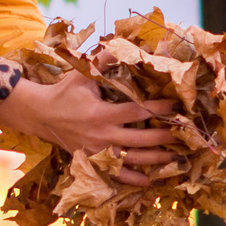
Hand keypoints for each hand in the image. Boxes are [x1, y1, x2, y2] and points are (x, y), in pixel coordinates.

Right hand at [0, 73, 177, 182]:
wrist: (41, 115)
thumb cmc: (65, 92)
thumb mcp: (83, 74)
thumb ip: (104, 61)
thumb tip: (122, 43)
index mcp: (102, 113)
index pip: (137, 112)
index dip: (159, 109)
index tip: (177, 107)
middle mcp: (102, 135)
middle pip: (141, 139)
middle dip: (164, 136)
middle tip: (184, 134)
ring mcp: (98, 152)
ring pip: (133, 160)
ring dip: (156, 159)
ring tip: (176, 157)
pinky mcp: (93, 162)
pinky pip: (117, 175)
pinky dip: (134, 180)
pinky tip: (151, 182)